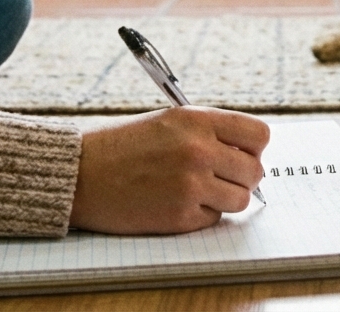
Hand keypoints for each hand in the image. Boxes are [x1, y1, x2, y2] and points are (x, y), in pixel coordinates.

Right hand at [70, 106, 268, 234]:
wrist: (80, 174)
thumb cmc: (122, 146)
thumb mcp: (169, 121)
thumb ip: (209, 133)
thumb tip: (248, 153)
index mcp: (197, 120)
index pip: (258, 135)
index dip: (254, 148)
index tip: (242, 154)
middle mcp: (198, 150)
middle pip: (255, 170)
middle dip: (242, 177)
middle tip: (221, 178)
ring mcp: (190, 184)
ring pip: (240, 199)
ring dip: (225, 199)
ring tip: (199, 191)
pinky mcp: (180, 215)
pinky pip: (214, 218)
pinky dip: (201, 214)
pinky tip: (176, 202)